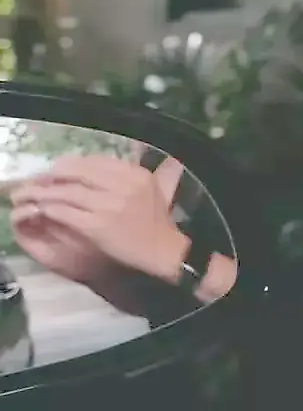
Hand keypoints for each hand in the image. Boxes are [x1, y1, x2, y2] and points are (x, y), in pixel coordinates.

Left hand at [11, 155, 187, 281]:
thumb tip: (111, 157)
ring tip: (32, 194)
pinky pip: (65, 212)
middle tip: (39, 180)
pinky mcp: (96, 226)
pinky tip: (43, 210)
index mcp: (136, 175)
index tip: (58, 168)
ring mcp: (109, 206)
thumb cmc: (156, 222)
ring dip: (44, 192)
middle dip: (53, 175)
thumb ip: (132, 173)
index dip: (71, 163)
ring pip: (67, 192)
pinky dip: (50, 209)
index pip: (95, 161)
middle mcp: (124, 187)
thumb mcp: (154, 189)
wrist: (162, 252)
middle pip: (78, 173)